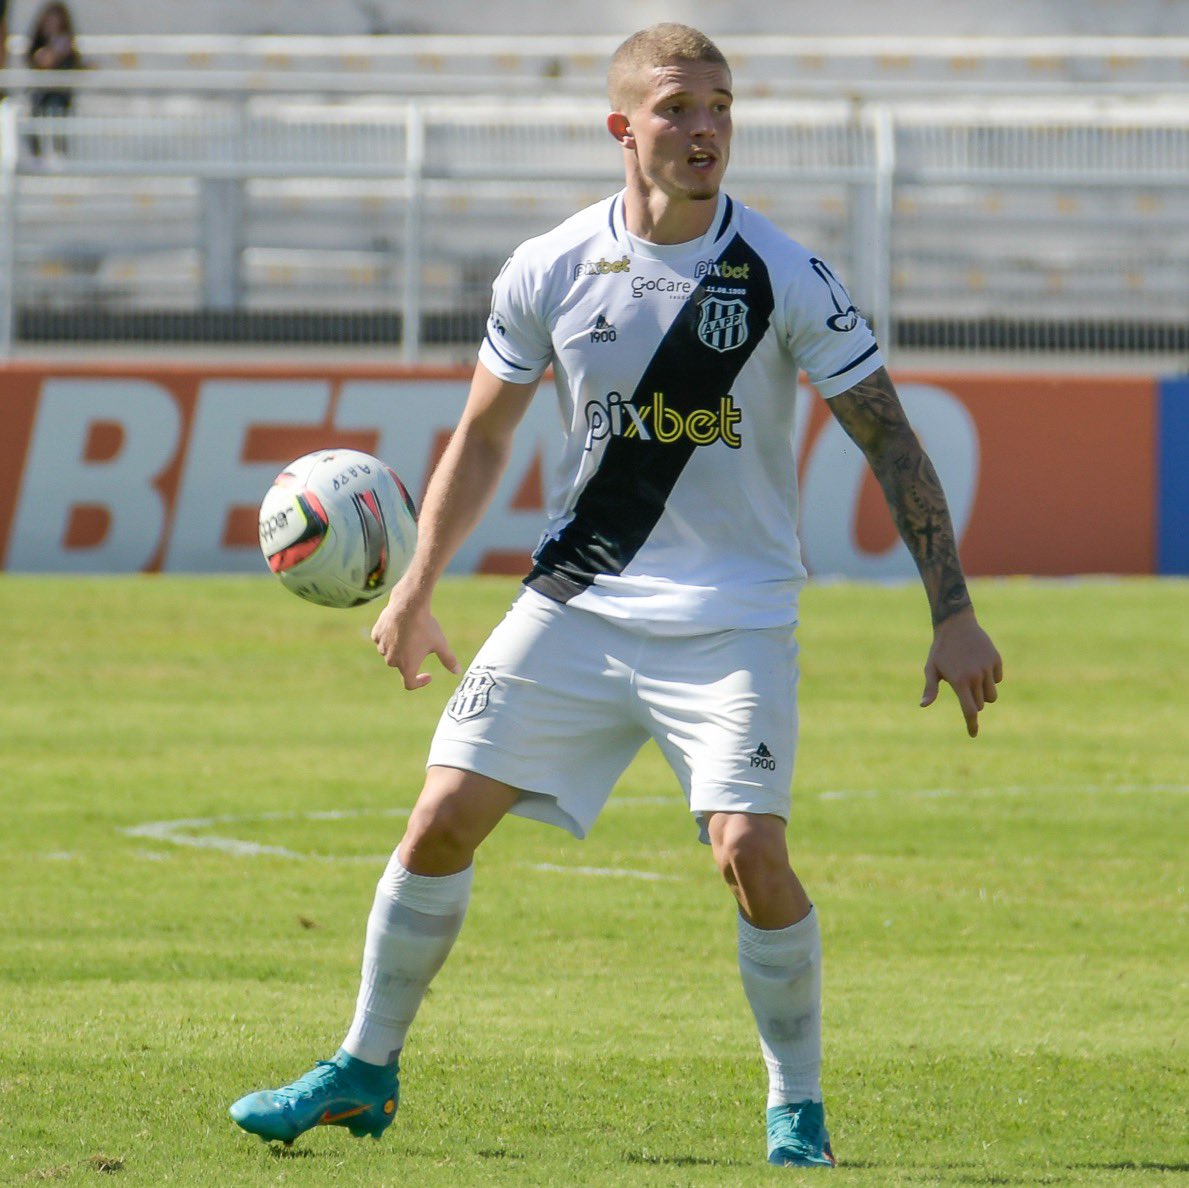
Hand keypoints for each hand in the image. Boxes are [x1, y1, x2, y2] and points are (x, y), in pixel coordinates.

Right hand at [370, 585, 460, 690]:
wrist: (409, 605)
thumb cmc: (425, 626)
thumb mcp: (440, 644)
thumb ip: (449, 660)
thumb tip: (459, 672)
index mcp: (407, 667)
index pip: (410, 684)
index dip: (420, 682)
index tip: (428, 674)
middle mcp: (391, 661)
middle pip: (401, 665)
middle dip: (411, 657)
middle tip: (422, 641)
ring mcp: (382, 648)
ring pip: (392, 651)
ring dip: (400, 646)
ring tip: (411, 631)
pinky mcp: (376, 635)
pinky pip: (383, 640)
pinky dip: (391, 636)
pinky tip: (400, 625)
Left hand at [921, 608, 1002, 736]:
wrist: (956, 624)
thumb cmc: (940, 650)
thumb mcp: (931, 668)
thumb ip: (930, 688)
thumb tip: (923, 705)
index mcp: (959, 681)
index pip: (969, 710)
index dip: (971, 724)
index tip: (973, 734)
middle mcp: (975, 676)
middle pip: (980, 704)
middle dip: (973, 702)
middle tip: (962, 686)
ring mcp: (987, 667)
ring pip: (991, 695)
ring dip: (984, 693)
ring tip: (972, 678)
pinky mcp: (996, 659)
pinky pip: (998, 679)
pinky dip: (991, 678)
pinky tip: (980, 666)